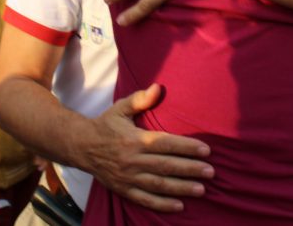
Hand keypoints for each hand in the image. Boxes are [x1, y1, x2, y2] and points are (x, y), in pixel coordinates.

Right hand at [86, 84, 212, 211]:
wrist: (81, 146)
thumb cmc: (106, 125)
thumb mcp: (120, 108)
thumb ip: (140, 99)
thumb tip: (158, 87)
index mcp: (135, 139)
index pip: (166, 143)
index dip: (187, 147)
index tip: (206, 150)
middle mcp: (133, 159)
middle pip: (166, 165)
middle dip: (190, 169)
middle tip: (210, 172)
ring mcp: (128, 177)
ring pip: (159, 184)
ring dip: (181, 187)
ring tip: (201, 189)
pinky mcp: (123, 189)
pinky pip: (145, 199)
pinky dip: (162, 204)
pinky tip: (179, 206)